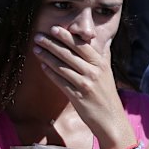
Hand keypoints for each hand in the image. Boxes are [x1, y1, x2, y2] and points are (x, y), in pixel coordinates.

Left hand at [33, 26, 134, 147]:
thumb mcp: (109, 72)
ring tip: (36, 49)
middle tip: (38, 36)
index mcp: (101, 63)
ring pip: (62, 66)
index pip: (80, 45)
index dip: (66, 36)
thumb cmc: (108, 94)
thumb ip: (105, 55)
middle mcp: (93, 71)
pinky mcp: (78, 96)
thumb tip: (106, 40)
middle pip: (68, 53)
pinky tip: (42, 66)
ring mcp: (85, 84)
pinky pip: (61, 82)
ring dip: (47, 56)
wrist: (111, 119)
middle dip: (51, 43)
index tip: (53, 29)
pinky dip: (50, 73)